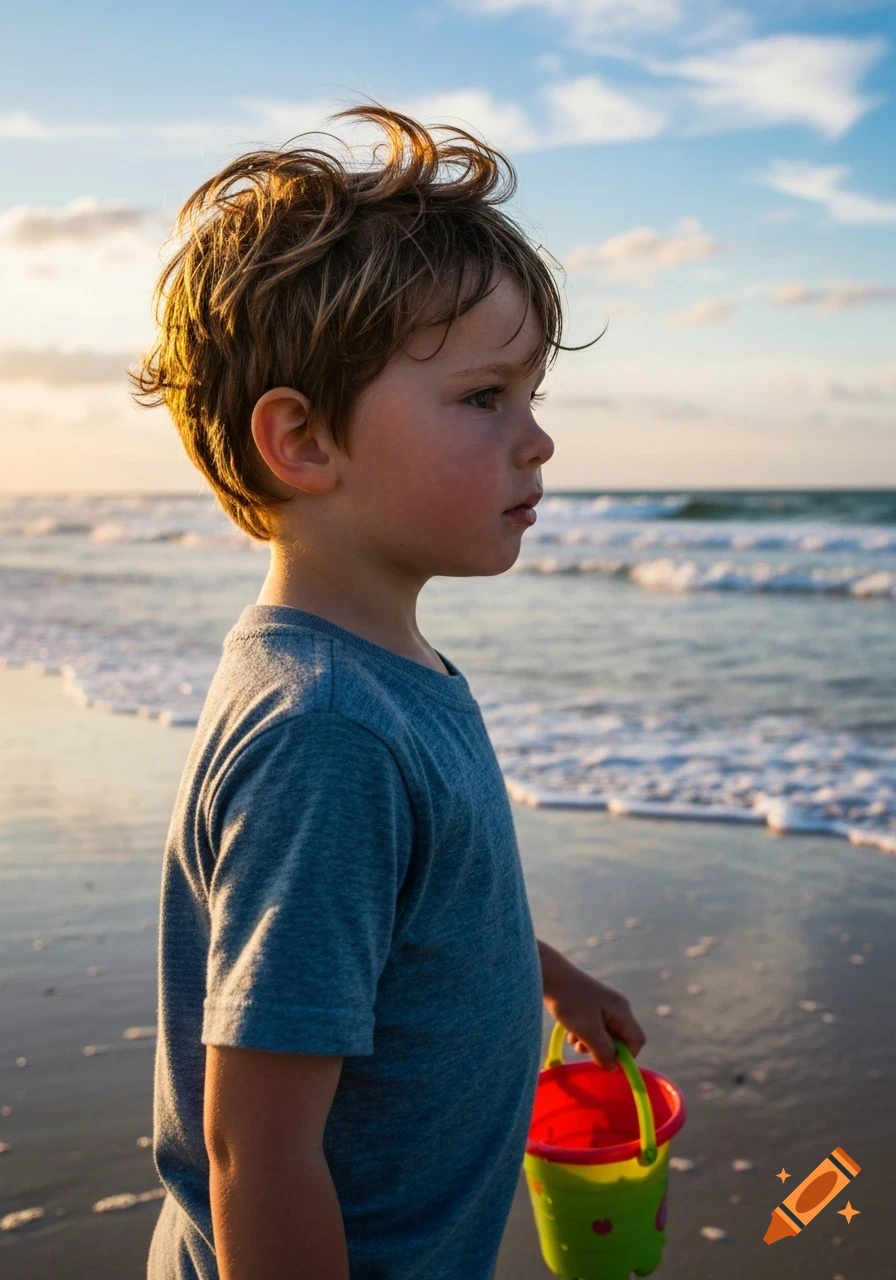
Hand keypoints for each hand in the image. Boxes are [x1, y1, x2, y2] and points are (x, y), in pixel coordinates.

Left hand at [542, 954, 645, 1071]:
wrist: (548, 974)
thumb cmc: (570, 1001)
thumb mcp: (588, 1030)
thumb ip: (603, 1051)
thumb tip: (613, 1067)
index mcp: (621, 1011)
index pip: (637, 1040)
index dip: (625, 1055)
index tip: (605, 1061)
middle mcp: (616, 1007)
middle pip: (619, 1039)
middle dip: (603, 1049)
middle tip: (583, 1049)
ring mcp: (603, 1005)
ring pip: (604, 1035)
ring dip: (590, 1043)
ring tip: (574, 1040)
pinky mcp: (590, 1005)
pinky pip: (593, 1027)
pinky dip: (583, 1034)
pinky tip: (570, 1033)